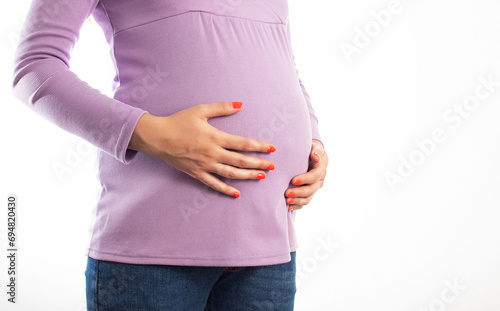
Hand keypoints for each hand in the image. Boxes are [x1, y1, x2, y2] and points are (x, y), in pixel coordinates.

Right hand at [128, 101, 275, 197]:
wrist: (158, 137)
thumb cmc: (179, 121)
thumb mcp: (200, 110)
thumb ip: (222, 107)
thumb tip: (241, 104)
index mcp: (216, 137)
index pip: (243, 143)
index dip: (259, 147)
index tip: (271, 149)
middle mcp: (213, 153)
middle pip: (241, 160)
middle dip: (259, 163)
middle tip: (273, 166)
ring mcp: (205, 165)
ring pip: (231, 173)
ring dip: (248, 176)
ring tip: (261, 176)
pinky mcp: (197, 173)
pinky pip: (214, 183)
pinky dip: (226, 189)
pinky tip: (237, 193)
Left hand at [284, 139, 327, 210]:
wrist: (311, 156)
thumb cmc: (310, 150)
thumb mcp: (314, 147)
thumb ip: (316, 151)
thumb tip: (315, 157)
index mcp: (321, 169)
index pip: (314, 176)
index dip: (305, 179)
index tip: (293, 180)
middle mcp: (319, 181)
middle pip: (311, 189)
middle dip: (299, 192)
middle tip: (286, 193)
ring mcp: (314, 188)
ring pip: (308, 198)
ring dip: (297, 201)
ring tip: (286, 201)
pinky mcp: (309, 194)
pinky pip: (304, 202)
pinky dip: (297, 205)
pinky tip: (288, 207)